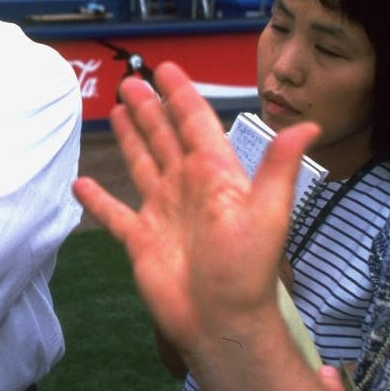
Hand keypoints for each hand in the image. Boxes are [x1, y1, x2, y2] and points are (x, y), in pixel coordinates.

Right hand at [72, 63, 319, 360]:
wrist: (219, 321)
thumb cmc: (245, 269)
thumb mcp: (268, 213)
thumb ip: (279, 167)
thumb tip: (309, 125)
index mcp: (215, 175)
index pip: (196, 124)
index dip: (180, 95)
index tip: (165, 69)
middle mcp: (187, 187)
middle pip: (164, 137)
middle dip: (149, 109)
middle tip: (129, 82)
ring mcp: (162, 212)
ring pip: (142, 164)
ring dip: (130, 137)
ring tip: (114, 110)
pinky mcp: (139, 239)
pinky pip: (114, 213)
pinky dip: (97, 200)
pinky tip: (81, 184)